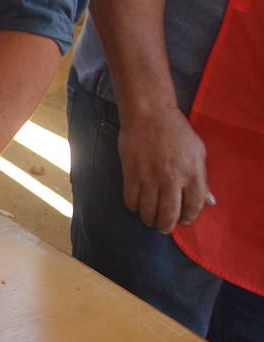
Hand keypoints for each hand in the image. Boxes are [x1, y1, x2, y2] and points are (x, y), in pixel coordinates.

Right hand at [119, 105, 213, 231]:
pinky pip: (131, 198)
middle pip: (169, 213)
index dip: (189, 218)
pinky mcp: (131, 172)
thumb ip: (203, 179)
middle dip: (167, 225)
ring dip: (149, 219)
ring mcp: (150, 176)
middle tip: (164, 227)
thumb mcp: (198, 152)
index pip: (193, 206)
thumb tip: (209, 202)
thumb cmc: (176, 131)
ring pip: (148, 210)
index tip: (183, 220)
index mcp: (192, 173)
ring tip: (150, 220)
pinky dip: (134, 207)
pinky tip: (136, 206)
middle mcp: (172, 178)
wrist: (149, 114)